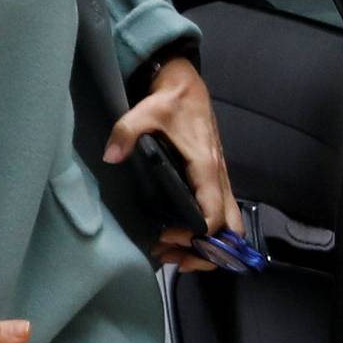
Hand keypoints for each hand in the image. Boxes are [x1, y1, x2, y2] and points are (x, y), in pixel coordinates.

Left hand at [101, 60, 244, 273]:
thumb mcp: (145, 112)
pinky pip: (221, 214)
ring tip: (175, 253)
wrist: (186, 87)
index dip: (195, 235)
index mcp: (206, 168)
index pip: (213, 216)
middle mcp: (219, 179)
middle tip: (176, 256)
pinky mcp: (215, 181)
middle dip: (208, 252)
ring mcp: (220, 181)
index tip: (168, 234)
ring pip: (231, 226)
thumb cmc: (170, 102)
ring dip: (210, 246)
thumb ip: (127, 132)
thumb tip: (111, 156)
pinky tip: (182, 237)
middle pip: (231, 230)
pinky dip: (209, 234)